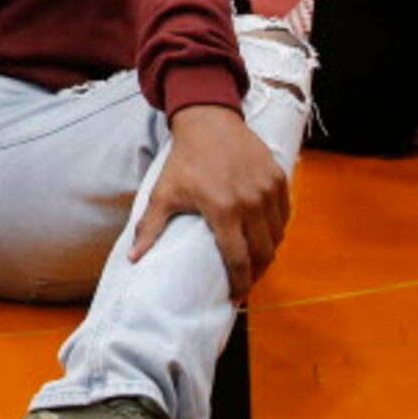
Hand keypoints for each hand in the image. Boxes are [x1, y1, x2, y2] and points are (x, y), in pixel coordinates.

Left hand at [132, 104, 289, 302]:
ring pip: (277, 237)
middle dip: (256, 275)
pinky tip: (265, 238)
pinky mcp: (279, 178)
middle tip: (245, 283)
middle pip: (263, 254)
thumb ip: (149, 228)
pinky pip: (284, 216)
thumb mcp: (163, 193)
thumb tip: (133, 259)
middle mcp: (251, 202)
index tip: (234, 298)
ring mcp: (268, 190)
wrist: (208, 120)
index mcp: (223, 210)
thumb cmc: (184, 160)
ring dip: (268, 254)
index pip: (238, 260)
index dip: (238, 284)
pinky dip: (277, 232)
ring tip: (254, 263)